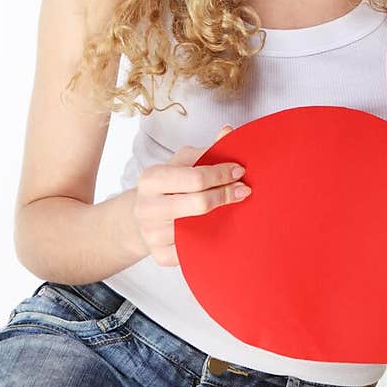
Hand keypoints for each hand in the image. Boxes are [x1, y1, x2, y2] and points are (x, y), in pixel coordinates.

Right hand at [131, 124, 249, 267]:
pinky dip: (209, 239)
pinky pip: (194, 250)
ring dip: (221, 218)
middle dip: (227, 194)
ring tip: (231, 208)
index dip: (222, 174)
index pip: (195, 177)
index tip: (239, 172)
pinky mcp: (160, 256)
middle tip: (244, 190)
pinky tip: (215, 229)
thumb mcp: (183, 162)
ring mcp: (152, 235)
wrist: (142, 215)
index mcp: (151, 179)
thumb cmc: (169, 185)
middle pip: (199, 204)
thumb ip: (207, 149)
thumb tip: (228, 131)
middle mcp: (147, 208)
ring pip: (199, 228)